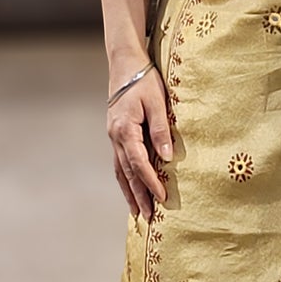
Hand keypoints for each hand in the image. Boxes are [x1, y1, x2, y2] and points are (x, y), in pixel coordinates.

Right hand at [106, 65, 172, 219]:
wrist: (125, 64)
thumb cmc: (144, 81)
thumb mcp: (157, 103)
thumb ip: (161, 130)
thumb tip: (167, 157)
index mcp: (125, 129)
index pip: (139, 163)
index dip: (151, 182)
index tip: (162, 197)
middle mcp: (115, 137)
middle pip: (127, 173)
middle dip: (139, 195)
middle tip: (148, 217)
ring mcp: (113, 137)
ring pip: (120, 171)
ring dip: (129, 192)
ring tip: (137, 211)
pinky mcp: (115, 135)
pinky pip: (119, 163)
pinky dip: (124, 179)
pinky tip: (130, 189)